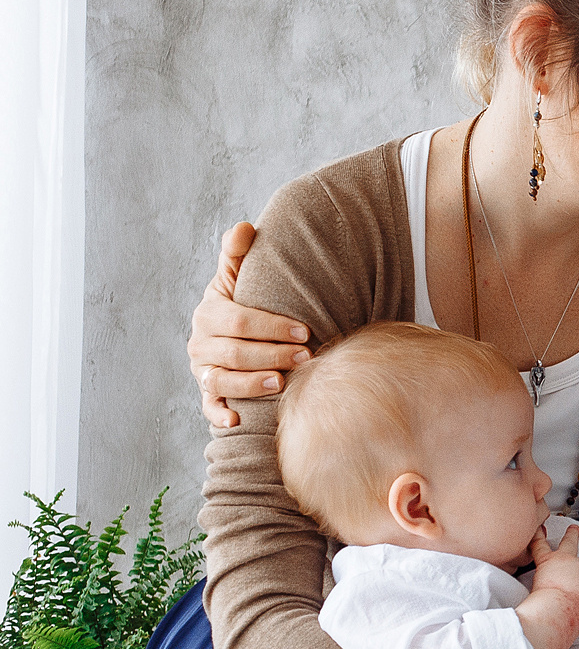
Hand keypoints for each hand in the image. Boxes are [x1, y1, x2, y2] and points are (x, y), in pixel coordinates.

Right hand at [189, 221, 310, 427]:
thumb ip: (237, 254)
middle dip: (271, 354)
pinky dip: (219, 416)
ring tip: (281, 383)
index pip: (239, 321)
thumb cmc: (241, 304)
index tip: (306, 331)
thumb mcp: (236, 278)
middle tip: (307, 357)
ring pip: (221, 381)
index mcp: (208, 314)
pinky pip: (209, 408)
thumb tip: (244, 227)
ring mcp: (202, 371)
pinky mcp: (207, 395)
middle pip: (234, 352)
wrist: (230, 334)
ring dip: (250, 384)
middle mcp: (200, 344)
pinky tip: (237, 421)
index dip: (272, 326)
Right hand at [528, 524, 578, 611]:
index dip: (540, 535)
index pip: (541, 545)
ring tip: (572, 597)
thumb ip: (547, 582)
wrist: (558, 608)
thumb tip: (555, 588)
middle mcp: (568, 560)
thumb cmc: (544, 601)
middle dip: (572, 534)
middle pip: (570, 543)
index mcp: (549, 561)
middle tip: (574, 529)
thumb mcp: (536, 587)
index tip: (540, 528)